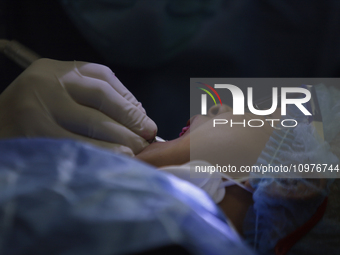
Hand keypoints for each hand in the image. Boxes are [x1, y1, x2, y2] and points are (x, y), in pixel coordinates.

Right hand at [0, 58, 156, 154]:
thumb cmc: (35, 113)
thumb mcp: (61, 94)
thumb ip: (94, 98)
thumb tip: (138, 114)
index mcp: (58, 69)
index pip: (103, 78)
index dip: (129, 101)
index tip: (145, 120)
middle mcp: (48, 81)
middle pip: (102, 97)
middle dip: (130, 119)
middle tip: (147, 137)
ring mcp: (39, 106)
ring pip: (93, 121)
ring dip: (121, 138)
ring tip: (136, 150)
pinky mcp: (34, 133)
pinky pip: (78, 144)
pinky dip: (102, 152)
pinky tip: (117, 158)